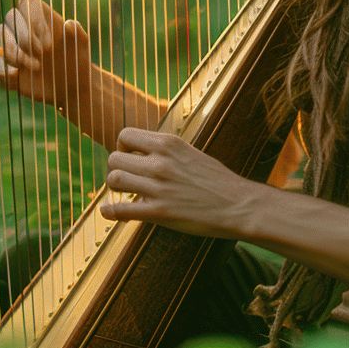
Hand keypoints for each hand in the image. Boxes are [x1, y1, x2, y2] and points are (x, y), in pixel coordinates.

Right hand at [0, 0, 92, 111]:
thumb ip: (78, 33)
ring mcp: (12, 48)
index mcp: (41, 18)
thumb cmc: (78, 62)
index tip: (48, 36)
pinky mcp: (5, 70)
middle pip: (10, 16)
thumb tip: (68, 24)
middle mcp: (24, 29)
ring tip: (36, 68)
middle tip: (44, 53)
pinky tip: (16, 75)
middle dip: (26, 36)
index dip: (33, 15)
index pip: (27, 1)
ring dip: (15, 51)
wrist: (73, 87)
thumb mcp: (83, 47)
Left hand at [100, 128, 255, 238]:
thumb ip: (165, 152)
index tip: (129, 158)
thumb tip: (141, 155)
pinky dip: (110, 211)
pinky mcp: (159, 212)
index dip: (122, 147)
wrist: (239, 205)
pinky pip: (120, 209)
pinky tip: (109, 212)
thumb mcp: (190, 154)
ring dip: (115, 188)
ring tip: (125, 194)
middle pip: (114, 158)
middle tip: (127, 179)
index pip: (125, 135)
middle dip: (116, 169)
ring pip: (113, 180)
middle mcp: (160, 161)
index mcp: (169, 143)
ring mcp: (158, 187)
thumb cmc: (217, 181)